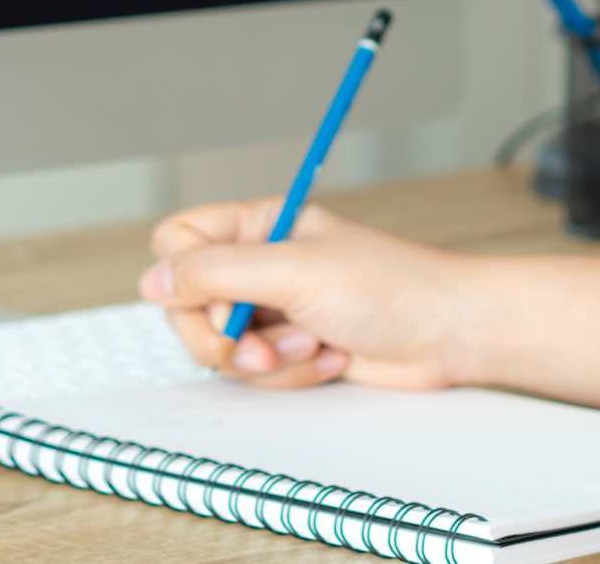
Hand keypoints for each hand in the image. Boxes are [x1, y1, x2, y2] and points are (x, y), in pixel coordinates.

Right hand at [139, 199, 477, 390]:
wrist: (446, 334)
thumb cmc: (390, 286)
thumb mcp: (294, 271)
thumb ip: (217, 274)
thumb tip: (153, 280)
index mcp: (258, 226)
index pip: (179, 242)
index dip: (183, 278)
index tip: (212, 303)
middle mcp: (260, 266)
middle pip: (190, 307)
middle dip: (226, 336)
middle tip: (259, 346)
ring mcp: (275, 310)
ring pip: (225, 348)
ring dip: (270, 358)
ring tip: (314, 343)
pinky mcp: (293, 350)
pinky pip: (260, 374)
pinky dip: (293, 374)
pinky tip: (331, 359)